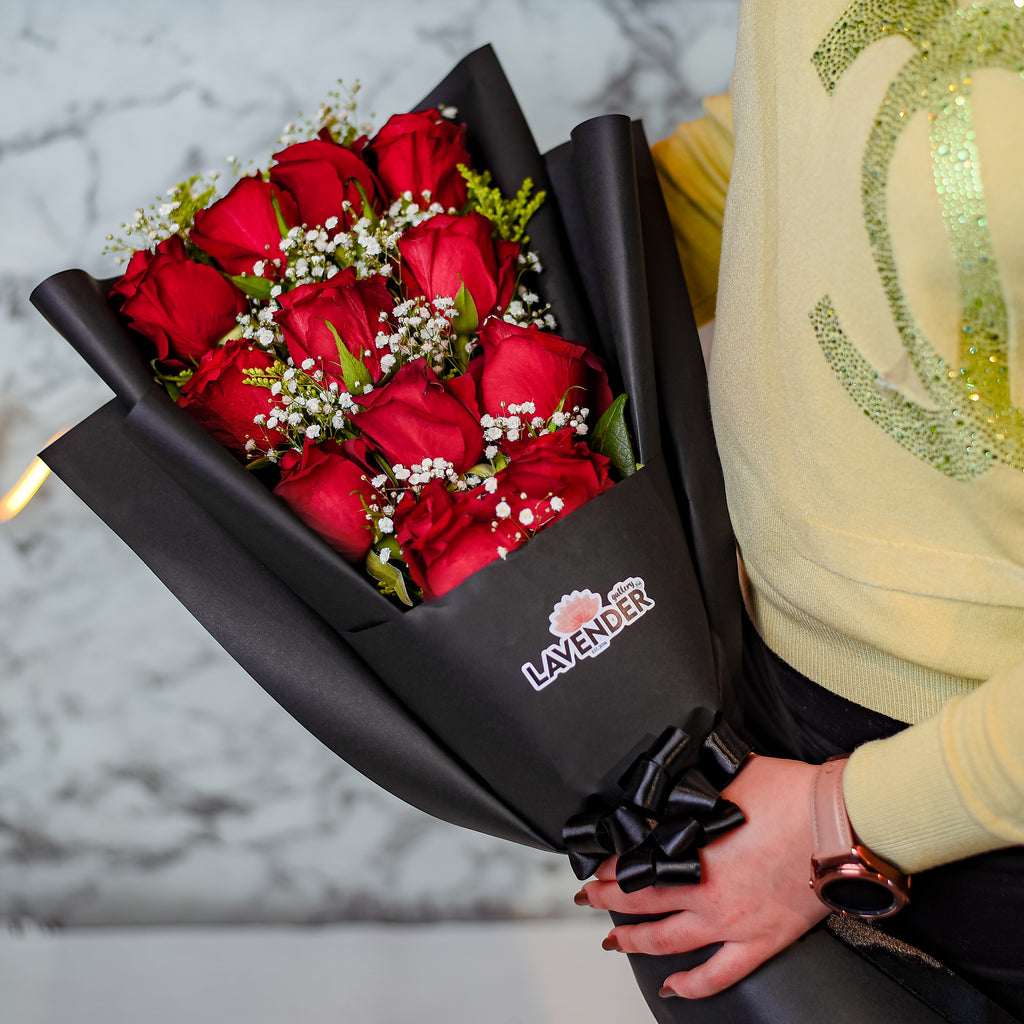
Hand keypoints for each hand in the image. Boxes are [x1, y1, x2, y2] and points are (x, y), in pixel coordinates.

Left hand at [575, 755, 828, 998]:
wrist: (841, 823)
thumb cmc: (794, 795)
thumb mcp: (731, 778)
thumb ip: (699, 788)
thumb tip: (679, 780)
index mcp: (694, 849)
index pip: (636, 859)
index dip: (610, 861)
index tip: (594, 861)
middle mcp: (705, 890)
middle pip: (640, 899)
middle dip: (607, 898)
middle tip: (588, 897)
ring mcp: (731, 922)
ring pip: (667, 942)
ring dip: (633, 941)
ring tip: (612, 940)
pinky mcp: (761, 941)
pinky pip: (718, 976)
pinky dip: (691, 986)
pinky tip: (672, 988)